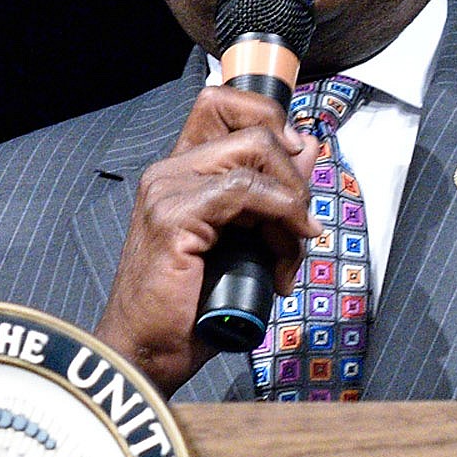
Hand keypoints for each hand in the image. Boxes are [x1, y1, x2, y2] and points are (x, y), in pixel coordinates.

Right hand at [93, 85, 319, 394]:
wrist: (146, 354)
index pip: (225, 103)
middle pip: (256, 125)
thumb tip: (310, 147)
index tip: (297, 167)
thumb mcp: (245, 243)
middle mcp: (169, 172)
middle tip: (300, 227)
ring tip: (287, 257)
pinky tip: (282, 261)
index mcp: (180, 173)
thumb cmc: (187, 309)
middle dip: (294, 175)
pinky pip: (247, 192)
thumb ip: (273, 194)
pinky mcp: (173, 216)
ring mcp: (167, 190)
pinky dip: (280, 220)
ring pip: (257, 151)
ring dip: (292, 205)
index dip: (271, 121)